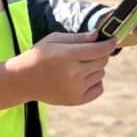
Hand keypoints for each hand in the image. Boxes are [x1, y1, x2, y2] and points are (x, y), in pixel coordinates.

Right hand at [0, 33, 116, 110]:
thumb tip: (99, 36)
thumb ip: (78, 38)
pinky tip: (82, 78)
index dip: (109, 43)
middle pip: (103, 61)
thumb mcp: (54, 40)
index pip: (99, 49)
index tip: (113, 40)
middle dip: (100, 54)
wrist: (23, 80)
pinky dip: (95, 82)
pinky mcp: (77, 100)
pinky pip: (99, 88)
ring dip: (95, 68)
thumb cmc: (39, 56)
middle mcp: (74, 74)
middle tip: (88, 53)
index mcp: (68, 56)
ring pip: (101, 74)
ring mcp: (76, 89)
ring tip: (77, 67)